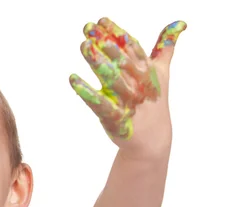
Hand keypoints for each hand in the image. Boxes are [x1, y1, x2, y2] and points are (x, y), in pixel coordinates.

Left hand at [70, 19, 185, 159]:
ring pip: (111, 78)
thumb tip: (181, 23)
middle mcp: (138, 84)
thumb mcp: (161, 73)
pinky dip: (86, 92)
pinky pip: (99, 103)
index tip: (101, 20)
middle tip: (89, 28)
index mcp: (148, 70)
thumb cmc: (153, 102)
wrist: (152, 138)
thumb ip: (166, 47)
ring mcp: (126, 101)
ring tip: (83, 45)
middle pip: (121, 60)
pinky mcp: (114, 117)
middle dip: (106, 43)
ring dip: (97, 62)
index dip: (117, 33)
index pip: (132, 47)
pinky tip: (72, 79)